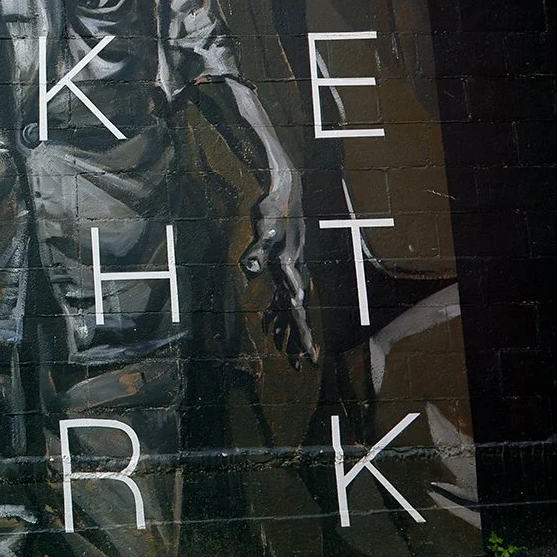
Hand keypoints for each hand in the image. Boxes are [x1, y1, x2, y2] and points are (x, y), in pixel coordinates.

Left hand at [242, 191, 319, 369]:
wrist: (287, 191)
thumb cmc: (274, 209)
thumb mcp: (265, 226)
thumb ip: (256, 250)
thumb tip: (248, 270)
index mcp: (291, 268)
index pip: (296, 306)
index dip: (300, 330)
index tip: (308, 352)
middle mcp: (295, 273)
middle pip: (299, 313)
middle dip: (301, 340)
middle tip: (306, 366)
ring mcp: (291, 271)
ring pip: (291, 309)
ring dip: (290, 333)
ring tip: (293, 359)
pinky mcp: (283, 267)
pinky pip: (281, 297)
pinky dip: (276, 315)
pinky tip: (269, 329)